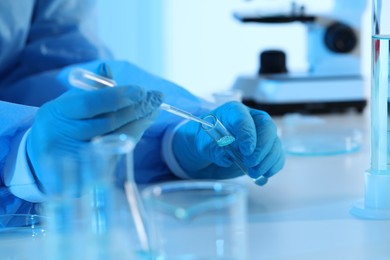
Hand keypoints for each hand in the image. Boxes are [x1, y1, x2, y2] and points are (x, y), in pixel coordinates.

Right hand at [27, 85, 161, 193]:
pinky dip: (132, 138)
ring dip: (139, 124)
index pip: (90, 104)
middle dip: (136, 110)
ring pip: (115, 141)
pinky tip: (143, 125)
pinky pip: (116, 155)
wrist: (44, 153)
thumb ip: (91, 88)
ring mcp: (73, 160)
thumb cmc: (64, 120)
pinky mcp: (84, 176)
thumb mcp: (71, 101)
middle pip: (107, 124)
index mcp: (57, 113)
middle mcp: (62, 137)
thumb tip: (106, 68)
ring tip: (154, 110)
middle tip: (157, 99)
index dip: (118, 97)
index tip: (141, 90)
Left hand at [172, 101, 283, 183]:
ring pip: (275, 143)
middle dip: (261, 148)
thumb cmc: (206, 140)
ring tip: (254, 173)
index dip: (248, 134)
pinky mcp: (267, 149)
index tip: (246, 151)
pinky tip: (263, 174)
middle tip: (251, 163)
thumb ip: (214, 149)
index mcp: (234, 111)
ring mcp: (262, 134)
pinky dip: (273, 166)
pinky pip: (277, 156)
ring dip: (267, 161)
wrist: (211, 148)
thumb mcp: (203, 144)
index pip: (244, 118)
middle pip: (267, 128)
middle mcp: (252, 119)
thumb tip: (227, 158)